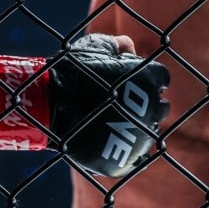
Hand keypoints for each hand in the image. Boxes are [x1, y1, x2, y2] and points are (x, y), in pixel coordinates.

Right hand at [0, 33, 169, 176]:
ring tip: (112, 121)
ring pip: (147, 133)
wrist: (48, 106)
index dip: (144, 77)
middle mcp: (152, 111)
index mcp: (149, 80)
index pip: (160, 78)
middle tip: (120, 101)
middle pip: (158, 107)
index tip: (130, 79)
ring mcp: (139, 139)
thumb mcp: (95, 46)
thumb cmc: (72, 71)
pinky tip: (108, 140)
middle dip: (144, 103)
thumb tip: (130, 47)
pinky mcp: (124, 161)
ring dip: (136, 126)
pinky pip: (133, 157)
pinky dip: (123, 150)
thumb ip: (117, 45)